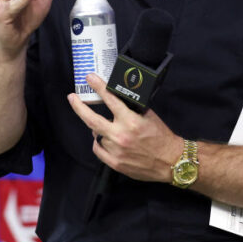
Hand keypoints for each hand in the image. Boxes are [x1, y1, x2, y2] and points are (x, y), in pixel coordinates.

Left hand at [67, 73, 182, 181]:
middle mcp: (121, 136)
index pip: (110, 100)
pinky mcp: (115, 163)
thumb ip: (131, 108)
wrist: (170, 161)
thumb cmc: (161, 137)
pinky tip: (101, 139)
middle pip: (92, 120)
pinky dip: (98, 142)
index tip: (90, 79)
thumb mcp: (149, 116)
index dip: (98, 87)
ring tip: (106, 126)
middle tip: (72, 98)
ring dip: (99, 129)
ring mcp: (116, 151)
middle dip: (79, 107)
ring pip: (97, 135)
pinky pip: (98, 150)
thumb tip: (116, 99)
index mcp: (131, 121)